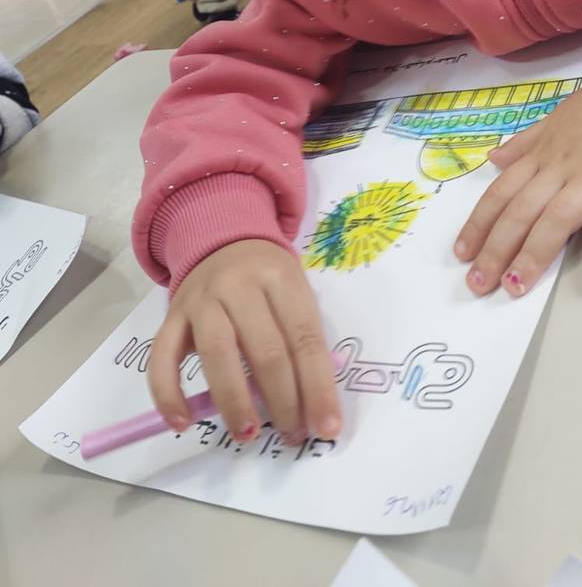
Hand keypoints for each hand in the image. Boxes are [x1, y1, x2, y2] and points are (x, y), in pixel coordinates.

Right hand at [148, 240, 341, 444]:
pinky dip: (168, 394)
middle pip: (265, 349)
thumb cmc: (267, 279)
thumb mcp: (295, 292)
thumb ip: (302, 338)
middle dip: (282, 400)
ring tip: (248, 433)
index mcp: (280, 277)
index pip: (304, 338)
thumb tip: (315, 406)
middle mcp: (240, 284)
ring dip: (234, 400)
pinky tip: (182, 423)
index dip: (317, 386)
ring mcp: (202, 299)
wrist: (222, 240)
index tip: (326, 428)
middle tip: (291, 435)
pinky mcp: (172, 315)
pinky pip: (162, 356)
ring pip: (217, 353)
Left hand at [454, 74, 581, 296]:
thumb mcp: (552, 121)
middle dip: (496, 250)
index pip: (500, 195)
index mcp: (540, 157)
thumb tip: (492, 160)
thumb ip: (523, 145)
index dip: (478, 225)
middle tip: (478, 284)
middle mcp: (559, 169)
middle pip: (521, 212)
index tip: (461, 255)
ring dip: (534, 255)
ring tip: (515, 287)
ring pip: (557, 219)